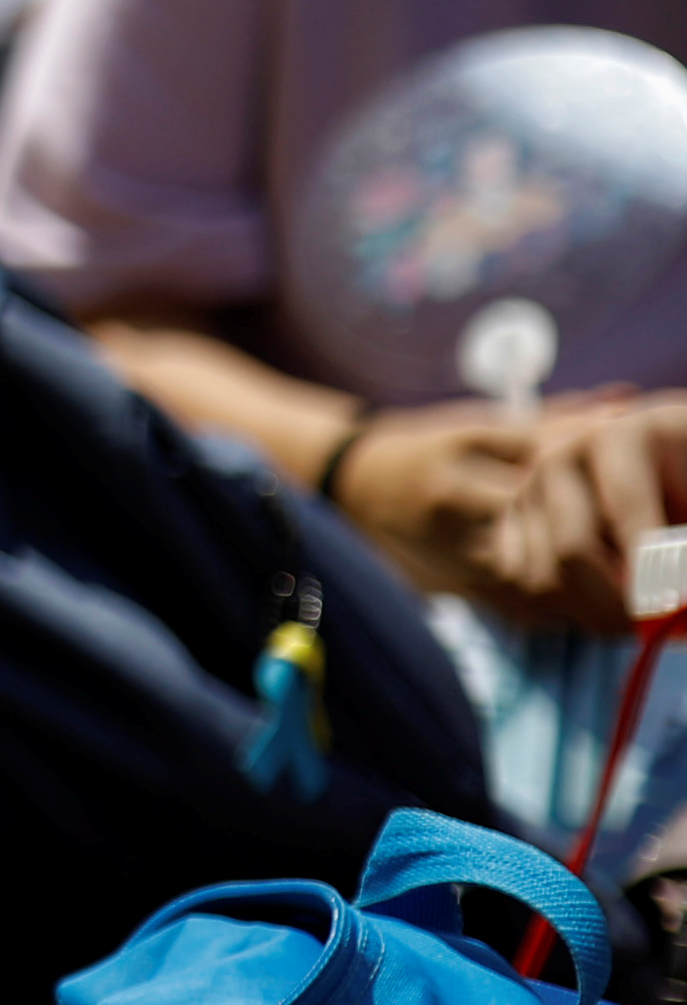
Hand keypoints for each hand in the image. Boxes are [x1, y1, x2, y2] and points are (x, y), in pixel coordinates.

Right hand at [334, 392, 674, 635]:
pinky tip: (588, 601)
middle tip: (652, 538)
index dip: (600, 461)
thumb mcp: (483, 421)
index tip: (642, 469)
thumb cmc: (431, 448)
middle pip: (546, 511)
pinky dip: (561, 604)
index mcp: (463, 441)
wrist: (352, 487)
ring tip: (631, 577)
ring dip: (588, 575)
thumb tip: (627, 400)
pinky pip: (518, 602)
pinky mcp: (450, 580)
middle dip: (603, 526)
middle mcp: (454, 491)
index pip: (547, 447)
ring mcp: (450, 541)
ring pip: (535, 565)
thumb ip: (555, 417)